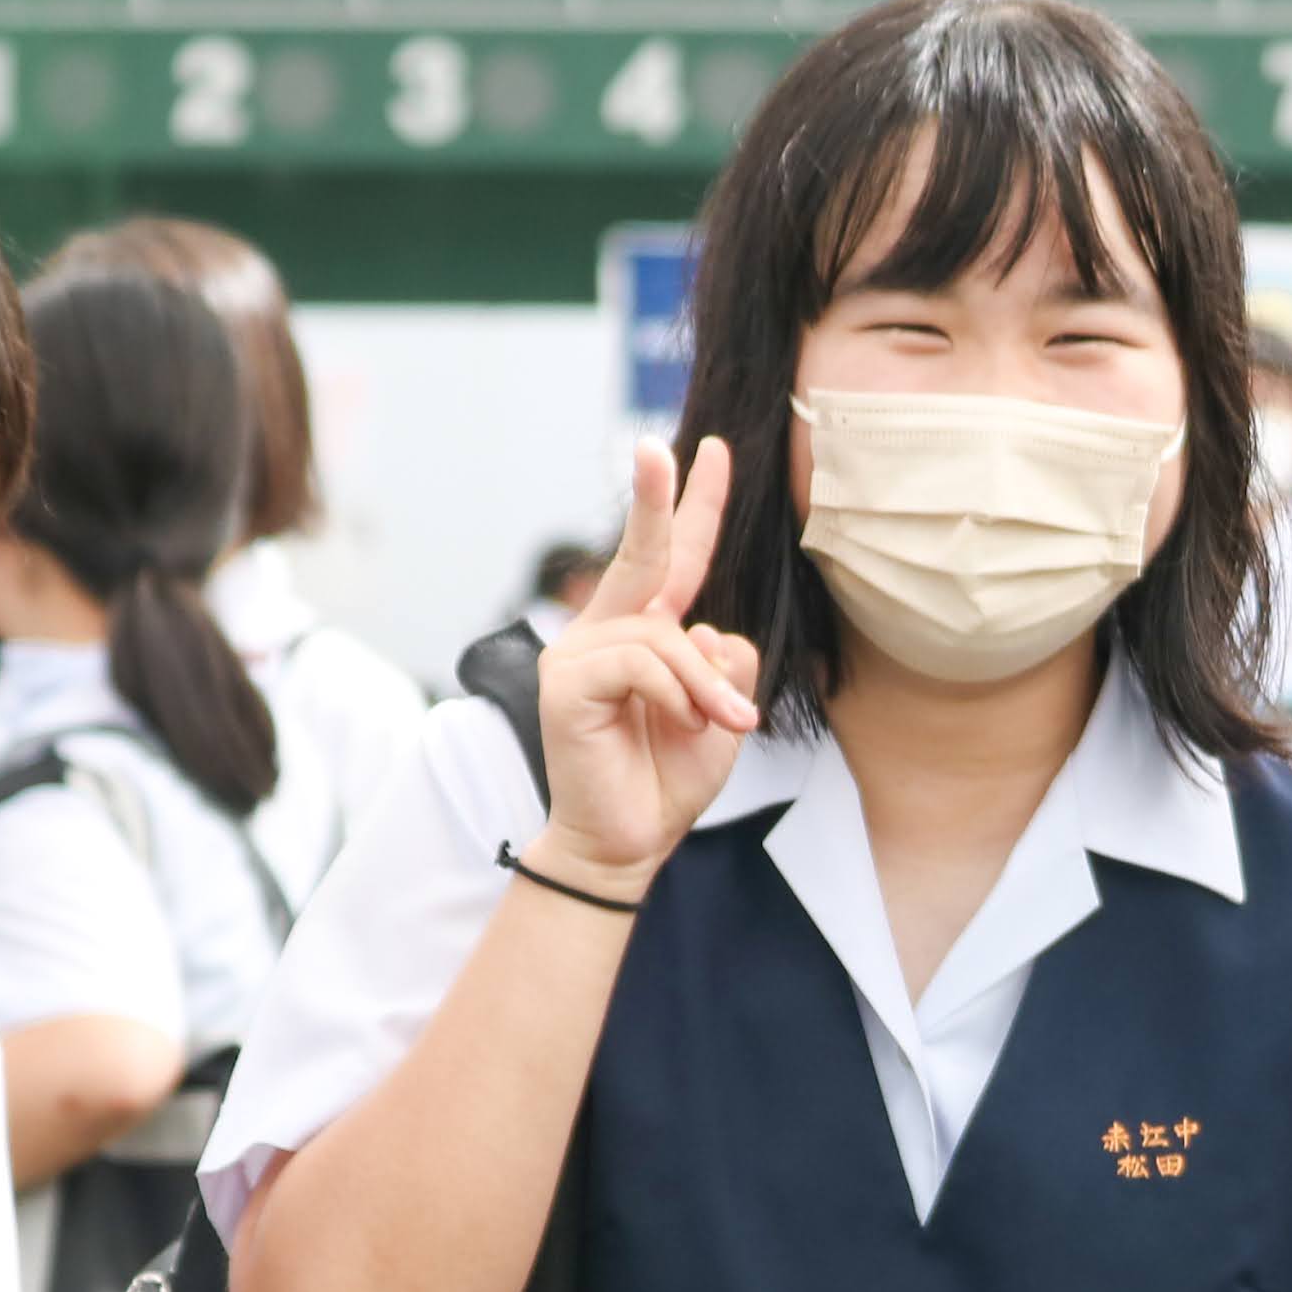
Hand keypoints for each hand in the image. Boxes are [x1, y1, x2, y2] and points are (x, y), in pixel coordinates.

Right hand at [531, 438, 762, 896]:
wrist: (627, 843)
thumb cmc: (668, 780)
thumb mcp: (721, 714)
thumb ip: (726, 664)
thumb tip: (711, 626)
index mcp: (645, 633)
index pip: (673, 558)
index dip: (694, 507)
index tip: (707, 451)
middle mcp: (605, 632)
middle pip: (641, 553)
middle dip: (655, 498)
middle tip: (660, 447)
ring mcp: (577, 654)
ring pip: (663, 634)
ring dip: (705, 685)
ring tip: (721, 725)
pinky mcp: (565, 683)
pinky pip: (641, 663)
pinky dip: (676, 695)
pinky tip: (682, 726)